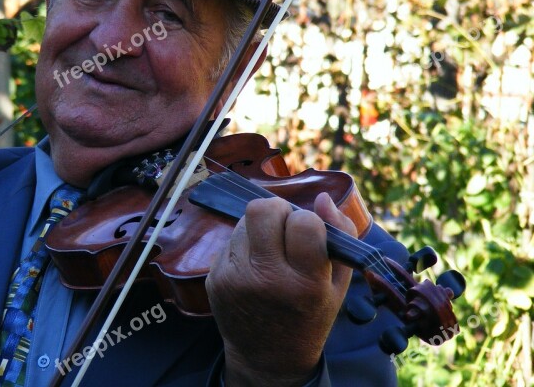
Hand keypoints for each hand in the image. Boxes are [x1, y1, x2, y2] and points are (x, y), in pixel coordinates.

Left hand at [206, 192, 355, 386]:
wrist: (268, 359)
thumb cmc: (309, 316)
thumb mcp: (337, 284)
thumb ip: (340, 237)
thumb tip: (323, 197)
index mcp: (305, 283)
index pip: (303, 222)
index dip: (308, 221)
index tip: (309, 235)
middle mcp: (267, 279)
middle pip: (263, 210)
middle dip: (278, 211)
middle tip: (285, 228)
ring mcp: (235, 278)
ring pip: (244, 220)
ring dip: (259, 227)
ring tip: (270, 250)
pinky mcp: (215, 278)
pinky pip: (229, 240)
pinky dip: (243, 245)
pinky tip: (253, 266)